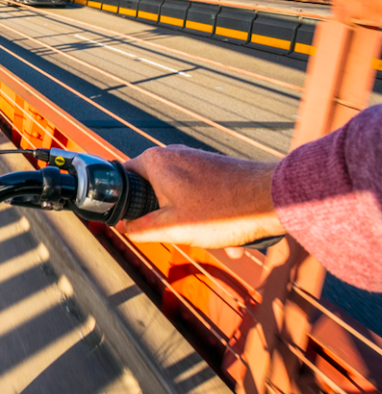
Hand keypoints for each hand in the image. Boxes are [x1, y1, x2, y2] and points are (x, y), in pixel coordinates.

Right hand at [120, 145, 286, 251]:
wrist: (272, 199)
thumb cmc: (222, 212)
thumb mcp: (172, 228)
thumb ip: (140, 228)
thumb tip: (126, 227)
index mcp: (155, 162)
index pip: (122, 177)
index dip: (122, 201)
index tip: (131, 220)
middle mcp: (172, 154)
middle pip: (151, 189)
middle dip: (162, 215)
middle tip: (175, 232)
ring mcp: (195, 159)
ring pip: (177, 194)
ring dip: (189, 219)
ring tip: (210, 239)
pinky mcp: (213, 167)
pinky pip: (199, 194)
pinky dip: (207, 214)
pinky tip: (226, 236)